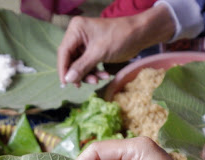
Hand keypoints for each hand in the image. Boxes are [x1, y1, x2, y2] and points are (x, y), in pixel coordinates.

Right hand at [57, 5, 174, 85]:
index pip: (64, 52)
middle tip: (83, 85)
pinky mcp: (93, 50)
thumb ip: (81, 67)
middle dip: (78, 73)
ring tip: (98, 80)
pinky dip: (94, 72)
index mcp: (76, 29)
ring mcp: (85, 43)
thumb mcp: (99, 53)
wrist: (140, 34)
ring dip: (88, 74)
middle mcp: (78, 35)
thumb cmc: (120, 37)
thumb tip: (68, 80)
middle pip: (70, 60)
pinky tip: (104, 75)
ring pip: (79, 64)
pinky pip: (87, 64)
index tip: (65, 84)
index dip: (63, 69)